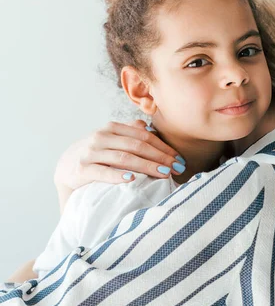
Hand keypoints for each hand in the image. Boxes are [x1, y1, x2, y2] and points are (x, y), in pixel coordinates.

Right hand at [54, 120, 184, 192]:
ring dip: (146, 166)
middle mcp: (102, 137)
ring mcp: (92, 152)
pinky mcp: (83, 169)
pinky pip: (103, 172)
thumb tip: (147, 126)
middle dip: (160, 157)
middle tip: (177, 168)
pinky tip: (132, 179)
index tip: (180, 159)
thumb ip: (128, 132)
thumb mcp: (110, 140)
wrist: (64, 169)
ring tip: (163, 174)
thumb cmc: (94, 155)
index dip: (164, 147)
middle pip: (137, 145)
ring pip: (124, 157)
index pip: (144, 136)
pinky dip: (118, 175)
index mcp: (112, 129)